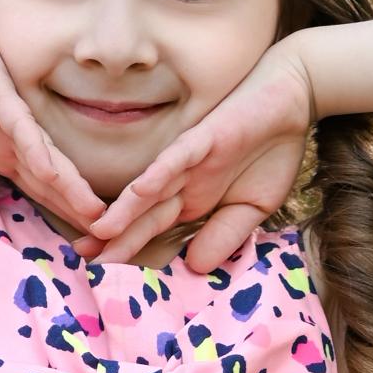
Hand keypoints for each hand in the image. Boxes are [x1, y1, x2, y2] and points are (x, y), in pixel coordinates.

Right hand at [0, 0, 107, 231]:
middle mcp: (18, 141)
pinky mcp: (3, 100)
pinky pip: (25, 131)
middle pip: (58, 187)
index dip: (64, 220)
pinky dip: (40, 154)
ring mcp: (14, 121)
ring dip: (75, 194)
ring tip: (101, 222)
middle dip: (83, 217)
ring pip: (52, 164)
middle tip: (113, 247)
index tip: (88, 249)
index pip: (45, 194)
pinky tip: (58, 178)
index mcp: (8, 151)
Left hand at [66, 38, 317, 270]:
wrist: (291, 100)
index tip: (103, 271)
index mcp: (192, 200)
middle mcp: (183, 182)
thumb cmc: (271, 152)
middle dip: (114, 237)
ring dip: (126, 211)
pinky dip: (161, 174)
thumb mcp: (252, 208)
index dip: (131, 250)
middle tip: (81, 256)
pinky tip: (140, 193)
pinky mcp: (204, 137)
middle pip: (143, 215)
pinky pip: (178, 157)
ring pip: (152, 190)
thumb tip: (196, 267)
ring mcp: (190, 160)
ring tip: (100, 233)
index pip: (155, 230)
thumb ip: (224, 236)